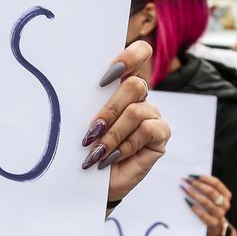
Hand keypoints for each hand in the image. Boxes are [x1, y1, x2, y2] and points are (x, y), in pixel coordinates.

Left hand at [82, 41, 167, 202]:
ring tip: (96, 153)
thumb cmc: (85, 147)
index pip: (139, 53)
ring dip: (112, 134)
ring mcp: (152, 115)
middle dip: (109, 111)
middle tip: (91, 132)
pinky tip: (112, 158)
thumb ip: (89, 100)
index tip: (104, 80)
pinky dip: (125, 145)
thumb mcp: (84, 120)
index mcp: (120, 84)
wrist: (91, 182)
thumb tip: (75, 82)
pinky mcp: (160, 135)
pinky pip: (147, 130)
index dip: (129, 57)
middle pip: (136, 85)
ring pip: (137, 111)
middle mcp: (140, 97)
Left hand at [181, 174, 231, 235]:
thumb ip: (207, 188)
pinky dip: (195, 208)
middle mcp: (225, 204)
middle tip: (187, 181)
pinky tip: (188, 203)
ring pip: (207, 202)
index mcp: (226, 195)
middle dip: (198, 185)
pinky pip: (203, 215)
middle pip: (212, 192)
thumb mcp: (213, 198)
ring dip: (195, 194)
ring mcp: (220, 214)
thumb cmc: (211, 208)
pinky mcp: (213, 223)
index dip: (205, 178)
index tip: (194, 176)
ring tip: (185, 190)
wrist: (216, 227)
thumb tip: (193, 177)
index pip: (217, 183)